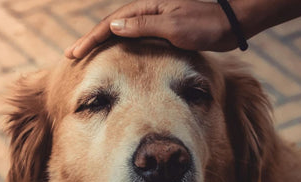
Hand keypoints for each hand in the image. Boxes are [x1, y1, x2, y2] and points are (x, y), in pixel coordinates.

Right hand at [65, 0, 238, 58]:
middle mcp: (146, 12)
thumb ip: (143, 26)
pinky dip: (118, 45)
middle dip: (90, 40)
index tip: (75, 53)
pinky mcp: (161, 30)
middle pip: (110, 26)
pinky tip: (114, 54)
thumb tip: (112, 27)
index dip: (91, 38)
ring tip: (85, 54)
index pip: (110, 24)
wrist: (228, 26)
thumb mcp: (173, 27)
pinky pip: (133, 38)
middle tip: (71, 55)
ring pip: (120, 32)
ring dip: (102, 43)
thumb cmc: (204, 25)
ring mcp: (153, 20)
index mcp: (146, 8)